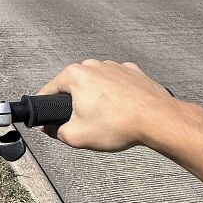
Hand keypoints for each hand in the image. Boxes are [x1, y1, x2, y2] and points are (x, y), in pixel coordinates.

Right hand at [36, 59, 177, 151]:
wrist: (157, 120)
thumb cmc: (120, 124)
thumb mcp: (76, 136)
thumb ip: (55, 132)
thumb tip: (50, 128)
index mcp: (75, 75)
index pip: (48, 91)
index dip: (45, 108)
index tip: (48, 119)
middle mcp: (93, 65)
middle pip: (73, 87)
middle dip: (74, 105)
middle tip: (83, 124)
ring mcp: (114, 66)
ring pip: (95, 85)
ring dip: (96, 100)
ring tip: (106, 120)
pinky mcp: (131, 72)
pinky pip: (115, 85)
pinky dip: (115, 97)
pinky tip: (120, 112)